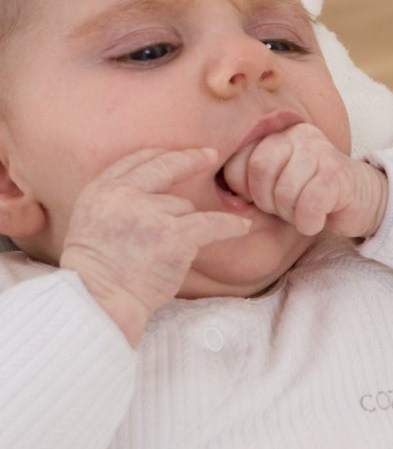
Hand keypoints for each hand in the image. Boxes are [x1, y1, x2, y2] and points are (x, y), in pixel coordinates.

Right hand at [59, 148, 253, 346]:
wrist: (101, 296)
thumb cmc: (99, 271)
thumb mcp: (92, 222)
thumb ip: (117, 202)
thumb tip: (152, 195)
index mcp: (101, 189)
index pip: (134, 161)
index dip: (159, 155)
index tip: (176, 153)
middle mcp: (125, 194)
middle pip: (164, 167)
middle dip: (190, 158)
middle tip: (210, 154)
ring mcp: (151, 213)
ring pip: (184, 206)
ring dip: (185, 224)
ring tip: (170, 250)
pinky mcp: (175, 235)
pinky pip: (212, 224)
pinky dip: (230, 226)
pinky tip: (243, 226)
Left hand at [221, 125, 387, 240]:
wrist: (366, 201)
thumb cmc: (316, 195)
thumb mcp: (279, 181)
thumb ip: (252, 177)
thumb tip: (225, 195)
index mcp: (278, 133)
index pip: (238, 159)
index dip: (242, 188)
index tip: (261, 200)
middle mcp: (298, 136)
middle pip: (259, 172)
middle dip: (267, 202)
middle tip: (285, 209)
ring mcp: (320, 152)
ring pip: (284, 191)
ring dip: (291, 214)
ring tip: (304, 213)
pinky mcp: (337, 175)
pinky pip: (308, 204)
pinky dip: (308, 222)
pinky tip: (316, 221)